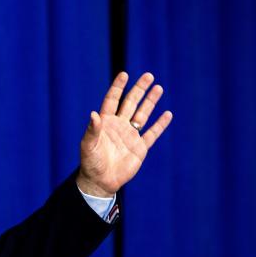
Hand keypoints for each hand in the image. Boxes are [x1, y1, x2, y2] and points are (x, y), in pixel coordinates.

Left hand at [77, 71, 172, 196]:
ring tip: (158, 87)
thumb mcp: (88, 146)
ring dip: (150, 102)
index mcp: (105, 123)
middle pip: (131, 103)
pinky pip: (152, 134)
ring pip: (142, 115)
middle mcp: (119, 126)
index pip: (112, 101)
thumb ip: (92, 130)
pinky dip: (160, 124)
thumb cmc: (91, 163)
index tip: (124, 74)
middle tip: (148, 75)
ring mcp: (130, 136)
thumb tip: (93, 114)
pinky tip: (167, 114)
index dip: (118, 88)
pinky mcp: (140, 148)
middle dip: (139, 90)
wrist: (100, 182)